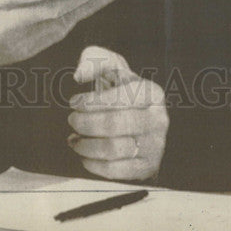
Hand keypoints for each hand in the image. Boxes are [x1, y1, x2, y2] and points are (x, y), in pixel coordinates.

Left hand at [68, 45, 168, 181]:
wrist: (135, 115)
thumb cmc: (119, 88)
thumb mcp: (109, 65)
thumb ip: (93, 60)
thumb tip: (80, 74)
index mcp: (153, 93)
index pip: (121, 98)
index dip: (93, 101)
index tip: (74, 101)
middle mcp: (158, 120)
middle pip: (115, 125)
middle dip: (86, 123)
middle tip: (72, 119)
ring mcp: (155, 146)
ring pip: (113, 149)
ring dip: (86, 145)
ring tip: (74, 138)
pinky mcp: (146, 167)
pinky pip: (115, 171)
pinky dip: (93, 164)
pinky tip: (84, 154)